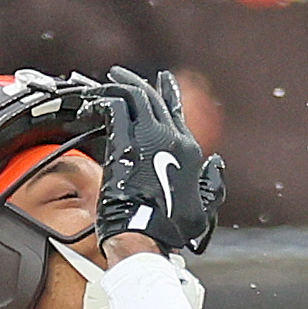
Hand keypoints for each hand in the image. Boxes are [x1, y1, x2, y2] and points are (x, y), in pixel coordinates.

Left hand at [79, 67, 224, 251]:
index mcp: (190, 151)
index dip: (167, 93)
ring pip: (132, 97)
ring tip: (101, 86)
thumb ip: (213, 183)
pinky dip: (101, 101)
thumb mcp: (206, 207)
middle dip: (134, 83)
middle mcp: (171, 138)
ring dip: (114, 88)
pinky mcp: (124, 142)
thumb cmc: (171, 228)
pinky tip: (91, 104)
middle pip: (152, 97)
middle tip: (119, 76)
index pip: (177, 112)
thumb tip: (216, 164)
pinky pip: (113, 108)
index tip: (160, 80)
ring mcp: (148, 137)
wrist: (146, 233)